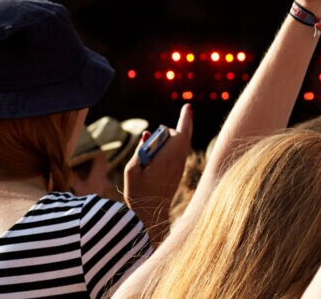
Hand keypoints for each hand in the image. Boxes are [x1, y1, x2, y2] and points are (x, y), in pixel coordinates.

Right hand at [124, 103, 192, 241]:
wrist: (150, 214)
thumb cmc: (138, 192)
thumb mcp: (132, 170)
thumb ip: (141, 149)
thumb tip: (148, 134)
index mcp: (168, 158)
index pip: (181, 133)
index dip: (185, 119)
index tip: (188, 107)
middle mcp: (178, 161)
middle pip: (180, 136)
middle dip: (168, 133)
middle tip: (151, 144)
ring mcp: (180, 167)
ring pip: (180, 145)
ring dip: (168, 142)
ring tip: (151, 159)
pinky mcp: (179, 172)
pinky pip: (178, 154)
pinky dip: (170, 149)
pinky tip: (158, 158)